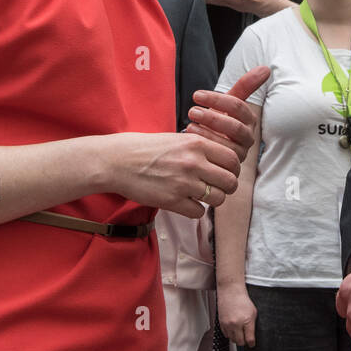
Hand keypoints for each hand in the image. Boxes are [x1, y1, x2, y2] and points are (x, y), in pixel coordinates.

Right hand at [105, 132, 241, 218]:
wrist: (117, 161)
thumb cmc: (144, 148)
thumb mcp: (177, 138)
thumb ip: (199, 147)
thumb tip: (221, 158)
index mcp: (197, 143)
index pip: (233, 159)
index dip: (232, 169)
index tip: (225, 172)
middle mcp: (194, 162)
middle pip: (230, 181)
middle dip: (227, 187)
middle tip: (216, 187)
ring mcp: (184, 183)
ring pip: (218, 199)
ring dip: (212, 200)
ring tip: (200, 195)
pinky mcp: (172, 201)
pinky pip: (198, 212)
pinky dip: (195, 210)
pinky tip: (185, 202)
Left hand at [185, 65, 269, 163]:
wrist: (207, 147)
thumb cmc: (217, 121)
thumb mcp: (227, 103)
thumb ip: (246, 85)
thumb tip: (266, 68)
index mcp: (249, 120)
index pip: (238, 107)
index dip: (218, 100)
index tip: (196, 95)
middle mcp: (248, 138)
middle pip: (236, 128)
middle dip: (213, 118)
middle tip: (192, 110)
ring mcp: (240, 154)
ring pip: (229, 145)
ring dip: (207, 132)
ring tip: (190, 123)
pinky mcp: (231, 168)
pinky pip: (222, 159)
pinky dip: (206, 145)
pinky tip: (191, 136)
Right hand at [218, 284, 256, 347]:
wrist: (231, 292)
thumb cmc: (242, 300)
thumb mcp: (253, 312)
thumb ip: (252, 325)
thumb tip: (251, 335)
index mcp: (247, 321)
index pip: (249, 339)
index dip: (251, 343)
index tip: (251, 343)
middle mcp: (236, 324)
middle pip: (240, 342)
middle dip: (243, 341)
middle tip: (245, 337)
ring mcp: (228, 324)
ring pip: (232, 340)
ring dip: (236, 338)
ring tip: (239, 332)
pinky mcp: (221, 323)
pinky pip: (226, 335)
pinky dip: (229, 334)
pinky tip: (232, 328)